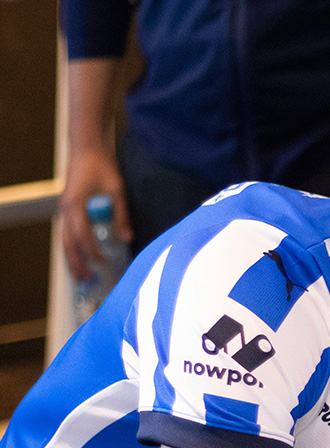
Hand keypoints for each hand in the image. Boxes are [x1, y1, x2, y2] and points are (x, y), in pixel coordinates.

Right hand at [59, 147, 131, 280]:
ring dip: (72, 259)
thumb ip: (122, 215)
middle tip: (88, 280)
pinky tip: (79, 259)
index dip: (93, 251)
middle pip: (67, 243)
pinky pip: (67, 234)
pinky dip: (72, 248)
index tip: (104, 262)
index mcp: (75, 204)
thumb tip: (128, 239)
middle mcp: (65, 209)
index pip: (82, 235)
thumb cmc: (101, 166)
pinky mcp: (68, 209)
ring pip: (64, 240)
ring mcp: (64, 209)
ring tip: (81, 276)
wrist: (85, 149)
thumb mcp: (117, 190)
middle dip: (77, 263)